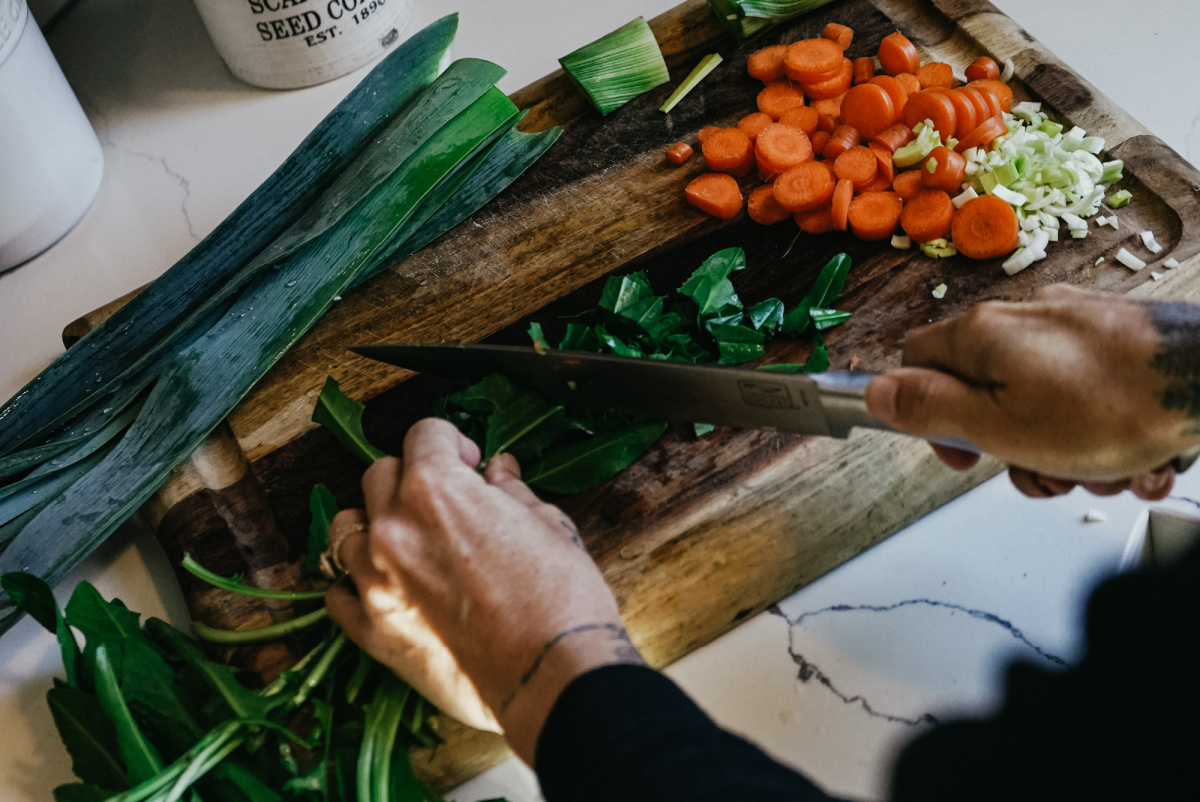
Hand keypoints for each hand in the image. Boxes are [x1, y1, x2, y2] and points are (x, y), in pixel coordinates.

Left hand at [324, 418, 643, 763]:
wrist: (554, 675)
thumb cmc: (561, 598)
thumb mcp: (547, 525)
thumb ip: (511, 492)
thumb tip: (500, 472)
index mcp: (437, 489)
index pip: (424, 433)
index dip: (451, 443)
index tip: (468, 462)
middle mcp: (394, 527)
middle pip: (379, 475)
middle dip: (412, 478)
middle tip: (445, 503)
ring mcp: (376, 581)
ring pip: (346, 529)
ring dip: (373, 526)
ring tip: (408, 543)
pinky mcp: (372, 631)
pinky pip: (337, 595)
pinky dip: (356, 585)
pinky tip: (386, 587)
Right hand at [864, 284, 1199, 498]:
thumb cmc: (1114, 405)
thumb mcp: (1000, 427)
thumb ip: (931, 410)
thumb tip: (876, 393)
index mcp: (983, 335)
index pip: (916, 361)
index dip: (928, 413)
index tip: (962, 451)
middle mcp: (1025, 320)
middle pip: (986, 390)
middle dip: (1012, 446)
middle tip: (1040, 469)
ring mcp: (1075, 327)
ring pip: (1041, 400)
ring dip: (1065, 450)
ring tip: (1101, 470)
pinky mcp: (1117, 341)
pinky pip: (1089, 396)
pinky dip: (1105, 433)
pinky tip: (1132, 458)